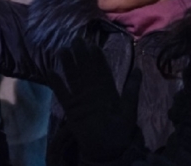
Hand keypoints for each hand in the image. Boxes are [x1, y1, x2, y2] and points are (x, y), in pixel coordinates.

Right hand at [47, 38, 141, 162]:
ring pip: (74, 78)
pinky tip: (51, 72)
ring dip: (68, 64)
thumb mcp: (129, 108)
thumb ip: (132, 89)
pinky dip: (57, 84)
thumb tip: (139, 68)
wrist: (109, 150)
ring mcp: (81, 100)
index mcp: (108, 90)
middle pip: (85, 70)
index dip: (97, 57)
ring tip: (62, 49)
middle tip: (75, 39)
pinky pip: (63, 95)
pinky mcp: (72, 110)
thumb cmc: (121, 130)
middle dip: (81, 55)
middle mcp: (93, 92)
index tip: (92, 43)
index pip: (101, 70)